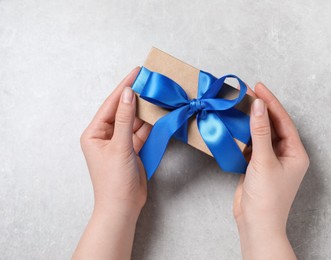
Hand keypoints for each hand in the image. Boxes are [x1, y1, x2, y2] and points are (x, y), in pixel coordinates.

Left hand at [80, 67, 150, 214]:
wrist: (123, 207)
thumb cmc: (114, 180)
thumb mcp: (119, 146)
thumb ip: (124, 119)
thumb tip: (128, 93)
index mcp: (94, 133)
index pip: (111, 104)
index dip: (124, 87)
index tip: (136, 72)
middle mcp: (105, 136)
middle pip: (122, 111)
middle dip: (136, 97)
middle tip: (150, 81)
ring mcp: (120, 143)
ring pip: (133, 121)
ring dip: (144, 111)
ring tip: (157, 95)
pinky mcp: (132, 150)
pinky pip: (140, 133)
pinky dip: (149, 125)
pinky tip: (158, 114)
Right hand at [233, 83, 309, 258]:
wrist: (256, 224)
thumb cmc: (267, 197)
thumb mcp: (264, 161)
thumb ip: (260, 132)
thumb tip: (258, 106)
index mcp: (295, 153)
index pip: (283, 121)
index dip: (271, 102)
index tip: (258, 87)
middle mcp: (285, 154)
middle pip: (273, 125)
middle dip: (261, 109)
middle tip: (247, 91)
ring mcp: (271, 160)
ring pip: (261, 134)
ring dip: (251, 120)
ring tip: (240, 103)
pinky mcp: (257, 165)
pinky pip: (252, 144)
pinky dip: (243, 134)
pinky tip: (235, 124)